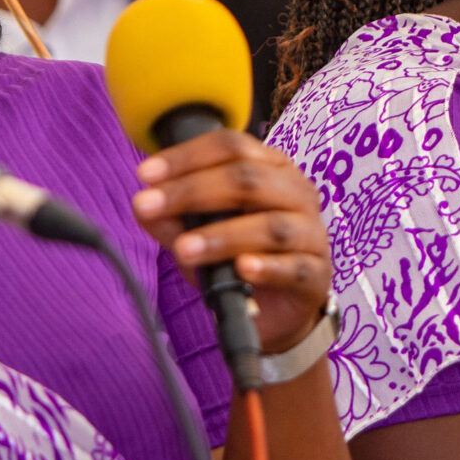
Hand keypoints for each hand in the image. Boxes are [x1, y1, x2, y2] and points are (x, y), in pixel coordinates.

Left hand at [132, 131, 332, 351]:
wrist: (274, 313)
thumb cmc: (237, 261)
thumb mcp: (198, 236)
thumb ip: (173, 220)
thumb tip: (143, 207)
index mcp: (271, 169)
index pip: (232, 147)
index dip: (187, 157)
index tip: (145, 175)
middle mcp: (297, 192)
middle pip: (249, 179)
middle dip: (193, 191)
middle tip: (149, 206)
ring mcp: (311, 233)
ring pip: (270, 225)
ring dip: (222, 235)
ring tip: (183, 249)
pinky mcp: (316, 274)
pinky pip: (293, 267)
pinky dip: (266, 267)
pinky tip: (241, 269)